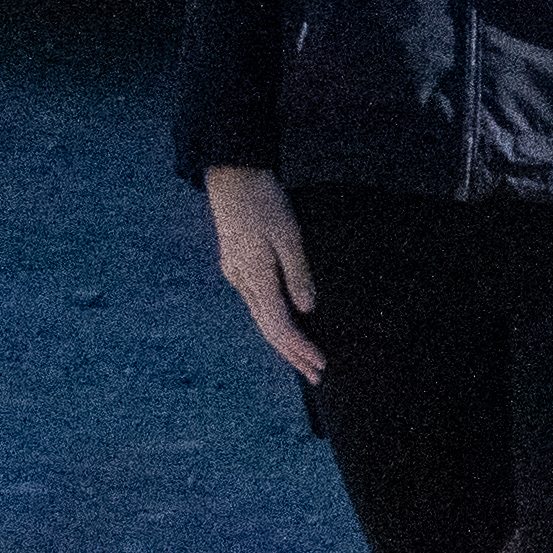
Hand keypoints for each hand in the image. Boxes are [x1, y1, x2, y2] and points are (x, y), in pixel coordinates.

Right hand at [203, 165, 322, 384]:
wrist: (232, 176)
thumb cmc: (264, 200)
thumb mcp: (288, 235)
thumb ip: (297, 274)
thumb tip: (307, 309)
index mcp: (255, 276)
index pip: (280, 325)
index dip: (300, 347)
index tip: (320, 363)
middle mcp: (241, 282)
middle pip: (269, 330)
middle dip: (293, 355)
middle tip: (317, 376)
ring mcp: (236, 275)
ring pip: (261, 319)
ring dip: (284, 343)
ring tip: (305, 362)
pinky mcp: (237, 266)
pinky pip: (257, 305)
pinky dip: (274, 323)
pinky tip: (286, 329)